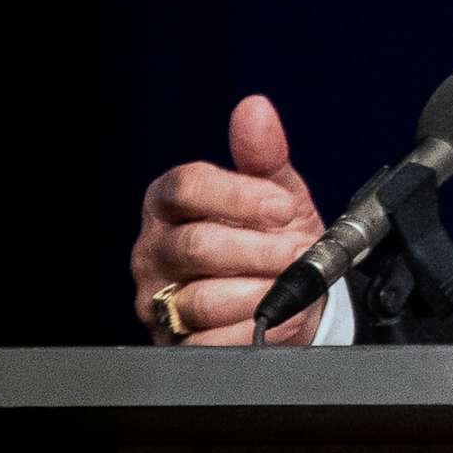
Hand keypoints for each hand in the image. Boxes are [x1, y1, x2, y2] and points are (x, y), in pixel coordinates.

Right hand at [130, 95, 328, 345]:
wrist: (288, 295)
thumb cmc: (272, 235)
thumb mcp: (275, 191)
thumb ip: (263, 153)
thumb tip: (255, 109)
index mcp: (171, 202)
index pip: (185, 187)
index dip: (237, 196)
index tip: (282, 206)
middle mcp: (155, 248)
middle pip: (197, 245)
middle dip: (260, 251)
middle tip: (298, 252)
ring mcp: (158, 298)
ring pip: (203, 298)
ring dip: (262, 292)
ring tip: (290, 285)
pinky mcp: (171, 343)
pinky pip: (207, 342)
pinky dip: (252, 330)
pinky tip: (277, 317)